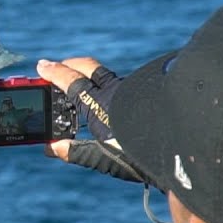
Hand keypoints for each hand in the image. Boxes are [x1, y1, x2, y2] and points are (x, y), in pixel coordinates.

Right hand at [36, 58, 145, 183]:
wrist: (181, 142)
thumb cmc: (139, 153)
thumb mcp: (103, 158)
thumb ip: (78, 152)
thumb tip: (53, 147)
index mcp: (97, 103)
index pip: (70, 81)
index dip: (53, 72)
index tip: (42, 65)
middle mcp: (113, 92)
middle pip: (89, 68)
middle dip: (72, 65)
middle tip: (61, 67)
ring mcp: (132, 92)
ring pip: (107, 77)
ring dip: (93, 77)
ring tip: (84, 85)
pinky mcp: (146, 96)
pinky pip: (122, 87)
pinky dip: (111, 88)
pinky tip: (114, 100)